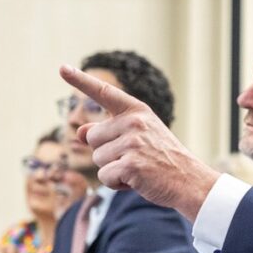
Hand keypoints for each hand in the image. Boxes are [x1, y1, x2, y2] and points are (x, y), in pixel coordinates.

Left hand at [60, 66, 219, 219]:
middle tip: (134, 158)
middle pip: (93, 138)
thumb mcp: (138, 138)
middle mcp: (134, 123)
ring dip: (112, 170)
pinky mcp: (131, 165)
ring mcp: (133, 143)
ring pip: (97, 159)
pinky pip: (105, 177)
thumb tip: (81, 132)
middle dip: (106, 153)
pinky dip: (116, 184)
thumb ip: (108, 132)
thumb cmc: (162, 159)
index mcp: (137, 111)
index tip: (62, 68)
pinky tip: (136, 181)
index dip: (81, 80)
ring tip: (138, 170)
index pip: (104, 93)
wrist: (190, 180)